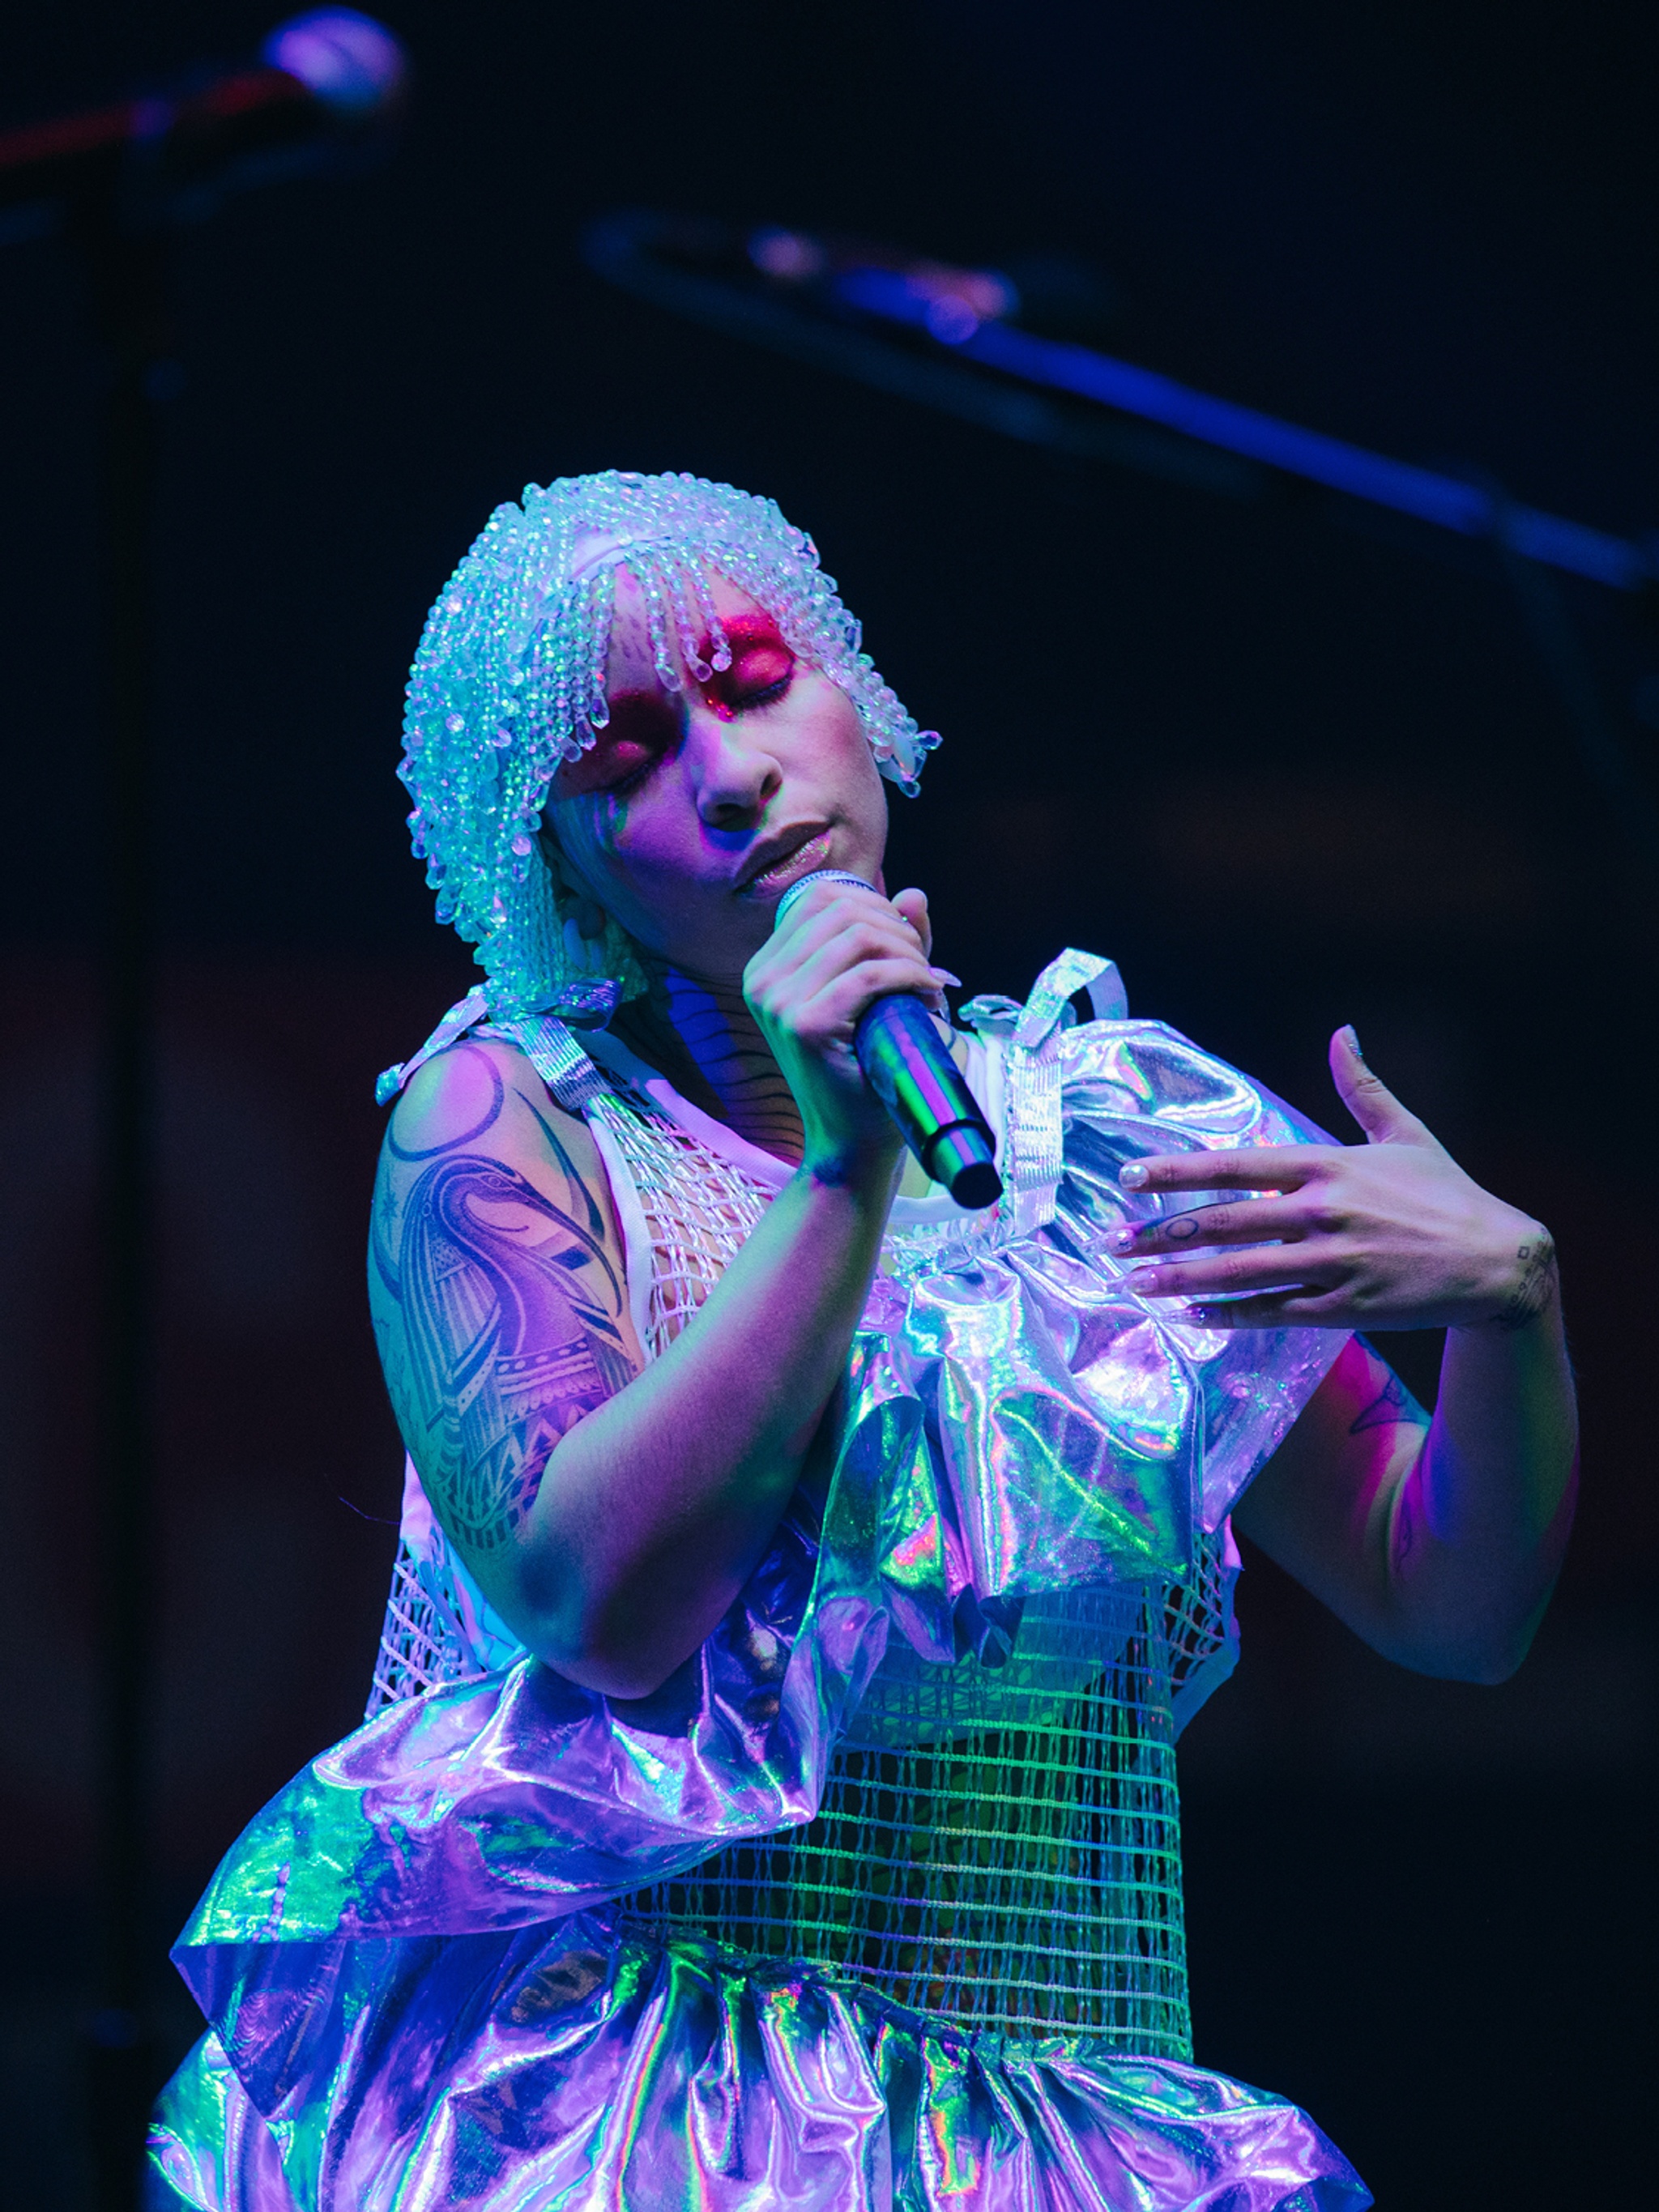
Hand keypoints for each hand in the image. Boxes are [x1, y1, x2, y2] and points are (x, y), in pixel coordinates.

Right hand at [742, 878, 952, 1173]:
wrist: (851, 1142)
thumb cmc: (863, 1070)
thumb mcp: (875, 995)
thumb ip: (891, 944)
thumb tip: (914, 896)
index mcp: (766, 968)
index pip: (820, 897)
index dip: (874, 906)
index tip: (904, 944)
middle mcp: (762, 980)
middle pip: (841, 909)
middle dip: (896, 928)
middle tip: (922, 967)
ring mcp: (779, 1003)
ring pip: (858, 936)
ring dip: (907, 952)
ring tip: (925, 982)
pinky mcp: (806, 1026)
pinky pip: (869, 975)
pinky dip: (909, 976)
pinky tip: (927, 995)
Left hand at [1109, 1026, 1557, 1332]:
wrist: (1499, 1262)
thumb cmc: (1446, 1194)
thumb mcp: (1405, 1133)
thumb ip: (1361, 1086)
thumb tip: (1342, 1031)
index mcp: (1329, 1166)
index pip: (1236, 1164)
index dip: (1178, 1171)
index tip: (1130, 1177)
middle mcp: (1325, 1213)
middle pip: (1225, 1222)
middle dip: (1162, 1233)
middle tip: (1113, 1241)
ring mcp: (1335, 1263)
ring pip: (1242, 1273)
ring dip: (1183, 1278)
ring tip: (1138, 1282)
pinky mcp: (1348, 1308)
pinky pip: (1276, 1312)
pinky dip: (1233, 1314)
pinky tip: (1196, 1314)